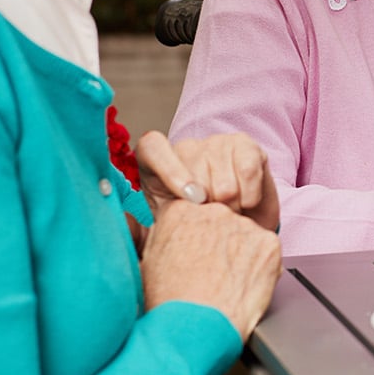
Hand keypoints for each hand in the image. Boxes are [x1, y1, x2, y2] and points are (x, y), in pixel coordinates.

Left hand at [136, 131, 279, 231]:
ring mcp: (218, 143)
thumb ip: (138, 231)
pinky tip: (245, 205)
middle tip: (209, 220)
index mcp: (155, 162)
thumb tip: (124, 223)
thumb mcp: (161, 231)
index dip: (170, 171)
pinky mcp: (247, 147)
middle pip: (198, 174)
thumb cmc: (192, 230)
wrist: (235, 228)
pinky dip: (249, 197)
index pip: (153, 147)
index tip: (188, 200)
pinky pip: (248, 172)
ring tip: (227, 215)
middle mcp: (186, 146)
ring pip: (225, 181)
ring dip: (230, 207)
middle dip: (207, 208)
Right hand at [141, 200, 282, 340]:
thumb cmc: (165, 305)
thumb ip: (149, 235)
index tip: (193, 256)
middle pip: (221, 221)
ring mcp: (243, 226)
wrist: (192, 331)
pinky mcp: (269, 243)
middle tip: (211, 273)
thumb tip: (138, 223)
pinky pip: (267, 252)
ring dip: (241, 255)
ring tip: (226, 283)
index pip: (194, 213)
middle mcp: (212, 211)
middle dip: (219, 243)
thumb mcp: (142, 263)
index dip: (194, 238)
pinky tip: (243, 286)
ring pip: (245, 236)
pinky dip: (261, 268)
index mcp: (179, 211)